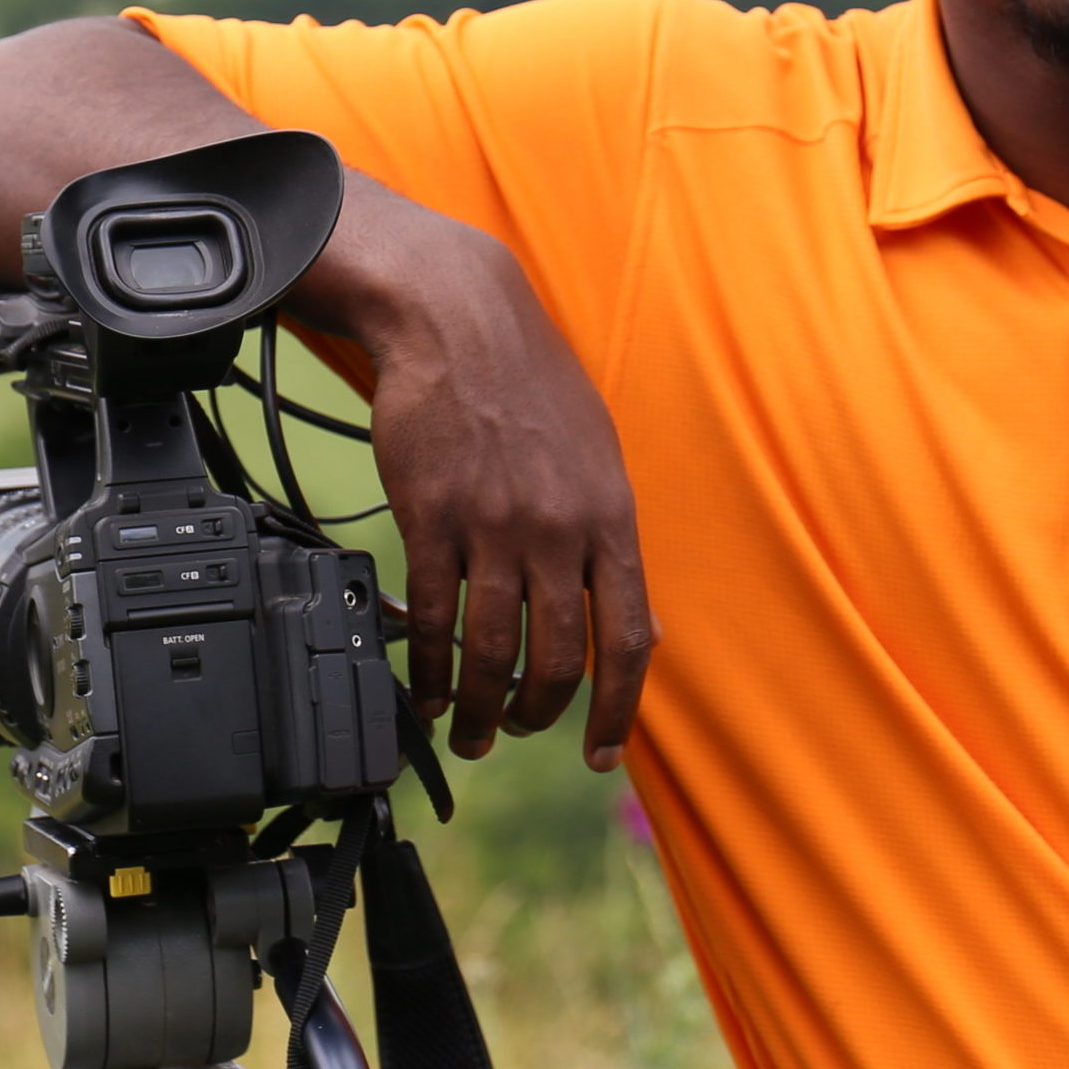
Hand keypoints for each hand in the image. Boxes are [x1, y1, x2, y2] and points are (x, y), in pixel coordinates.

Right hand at [344, 207, 656, 770]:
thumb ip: (612, 543)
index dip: (618, 706)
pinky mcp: (429, 515)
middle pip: (556, 657)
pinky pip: (429, 616)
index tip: (602, 751)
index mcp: (610, 516)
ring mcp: (491, 523)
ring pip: (489, 649)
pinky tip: (425, 691)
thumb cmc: (533, 386)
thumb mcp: (599, 456)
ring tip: (471, 733)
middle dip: (540, 714)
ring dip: (480, 708)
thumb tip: (643, 625)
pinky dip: (427, 668)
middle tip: (522, 733)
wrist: (458, 317)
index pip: (629, 635)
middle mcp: (557, 527)